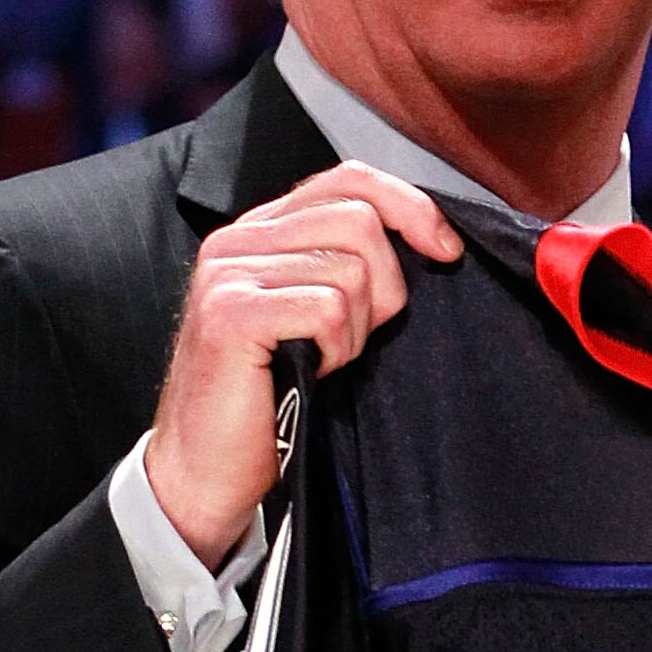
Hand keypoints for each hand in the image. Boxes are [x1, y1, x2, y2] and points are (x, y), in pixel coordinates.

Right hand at [145, 163, 460, 564]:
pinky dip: (335, 349)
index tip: (446, 251)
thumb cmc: (273, 401)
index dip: (409, 205)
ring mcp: (229, 272)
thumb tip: (433, 242)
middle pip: (360, 220)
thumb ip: (350, 268)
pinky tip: (310, 373)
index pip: (349, 179)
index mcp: (261, 231)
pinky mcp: (230, 313)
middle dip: (385, 288)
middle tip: (355, 341)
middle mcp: (239, 239)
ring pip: (351, 269)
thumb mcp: (319, 320)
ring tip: (322, 362)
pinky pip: (328, 309)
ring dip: (356, 331)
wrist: (205, 471)